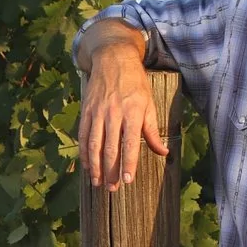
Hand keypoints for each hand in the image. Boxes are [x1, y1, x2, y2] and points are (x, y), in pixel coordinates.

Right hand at [78, 36, 167, 188]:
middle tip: (112, 188)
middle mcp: (113, 113)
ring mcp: (97, 112)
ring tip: (97, 182)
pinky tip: (87, 166)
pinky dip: (84, 153)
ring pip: (94, 144)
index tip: (127, 181)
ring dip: (95, 166)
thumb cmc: (135, 82)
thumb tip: (164, 153)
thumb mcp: (149, 103)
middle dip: (110, 171)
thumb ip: (152, 131)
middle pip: (110, 148)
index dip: (128, 164)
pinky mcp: (86, 110)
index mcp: (132, 112)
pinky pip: (83, 135)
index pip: (130, 144)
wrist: (113, 58)